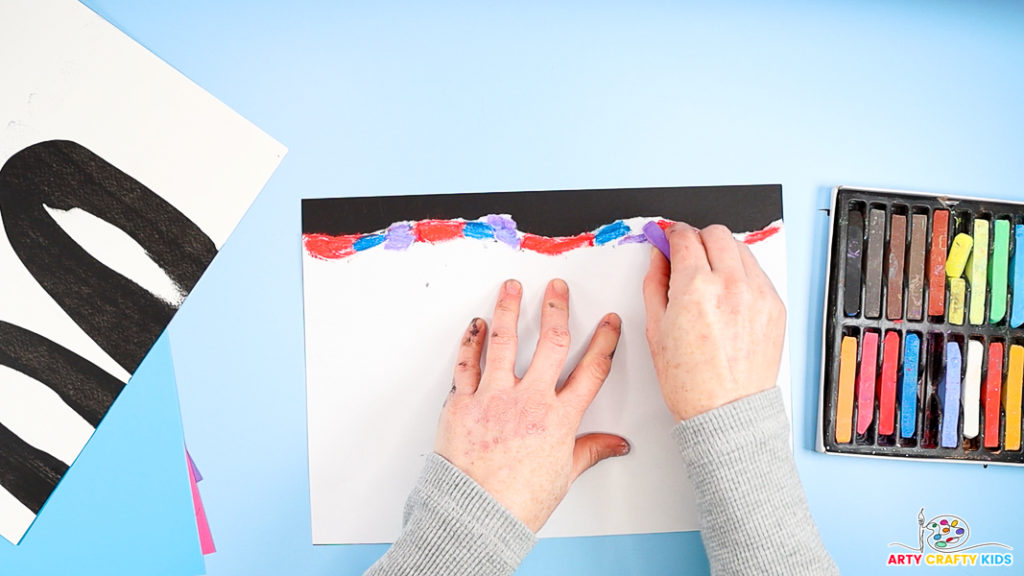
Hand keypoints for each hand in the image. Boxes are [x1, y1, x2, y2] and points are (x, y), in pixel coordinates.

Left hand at [434, 278, 629, 531]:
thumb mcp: (564, 476)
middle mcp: (529, 401)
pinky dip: (472, 341)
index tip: (609, 322)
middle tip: (558, 288)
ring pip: (505, 341)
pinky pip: (466, 364)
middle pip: (551, 343)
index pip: (591, 370)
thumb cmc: (518, 502)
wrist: (475, 515)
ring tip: (512, 287)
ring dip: (509, 309)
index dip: (604, 341)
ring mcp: (494, 398)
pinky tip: (477, 325)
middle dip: (557, 309)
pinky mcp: (462, 402)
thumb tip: (615, 445)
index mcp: (559, 418)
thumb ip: (589, 451)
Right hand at [642, 224, 785, 420]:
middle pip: (715, 234)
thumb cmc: (689, 381)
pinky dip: (741, 274)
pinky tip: (727, 295)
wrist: (726, 411)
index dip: (672, 234)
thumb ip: (655, 283)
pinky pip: (757, 272)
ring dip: (721, 253)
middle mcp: (731, 285)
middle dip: (697, 238)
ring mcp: (758, 294)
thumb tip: (659, 257)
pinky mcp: (774, 305)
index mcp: (696, 288)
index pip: (685, 237)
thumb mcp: (656, 328)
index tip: (669, 238)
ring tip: (709, 277)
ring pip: (740, 248)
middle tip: (687, 255)